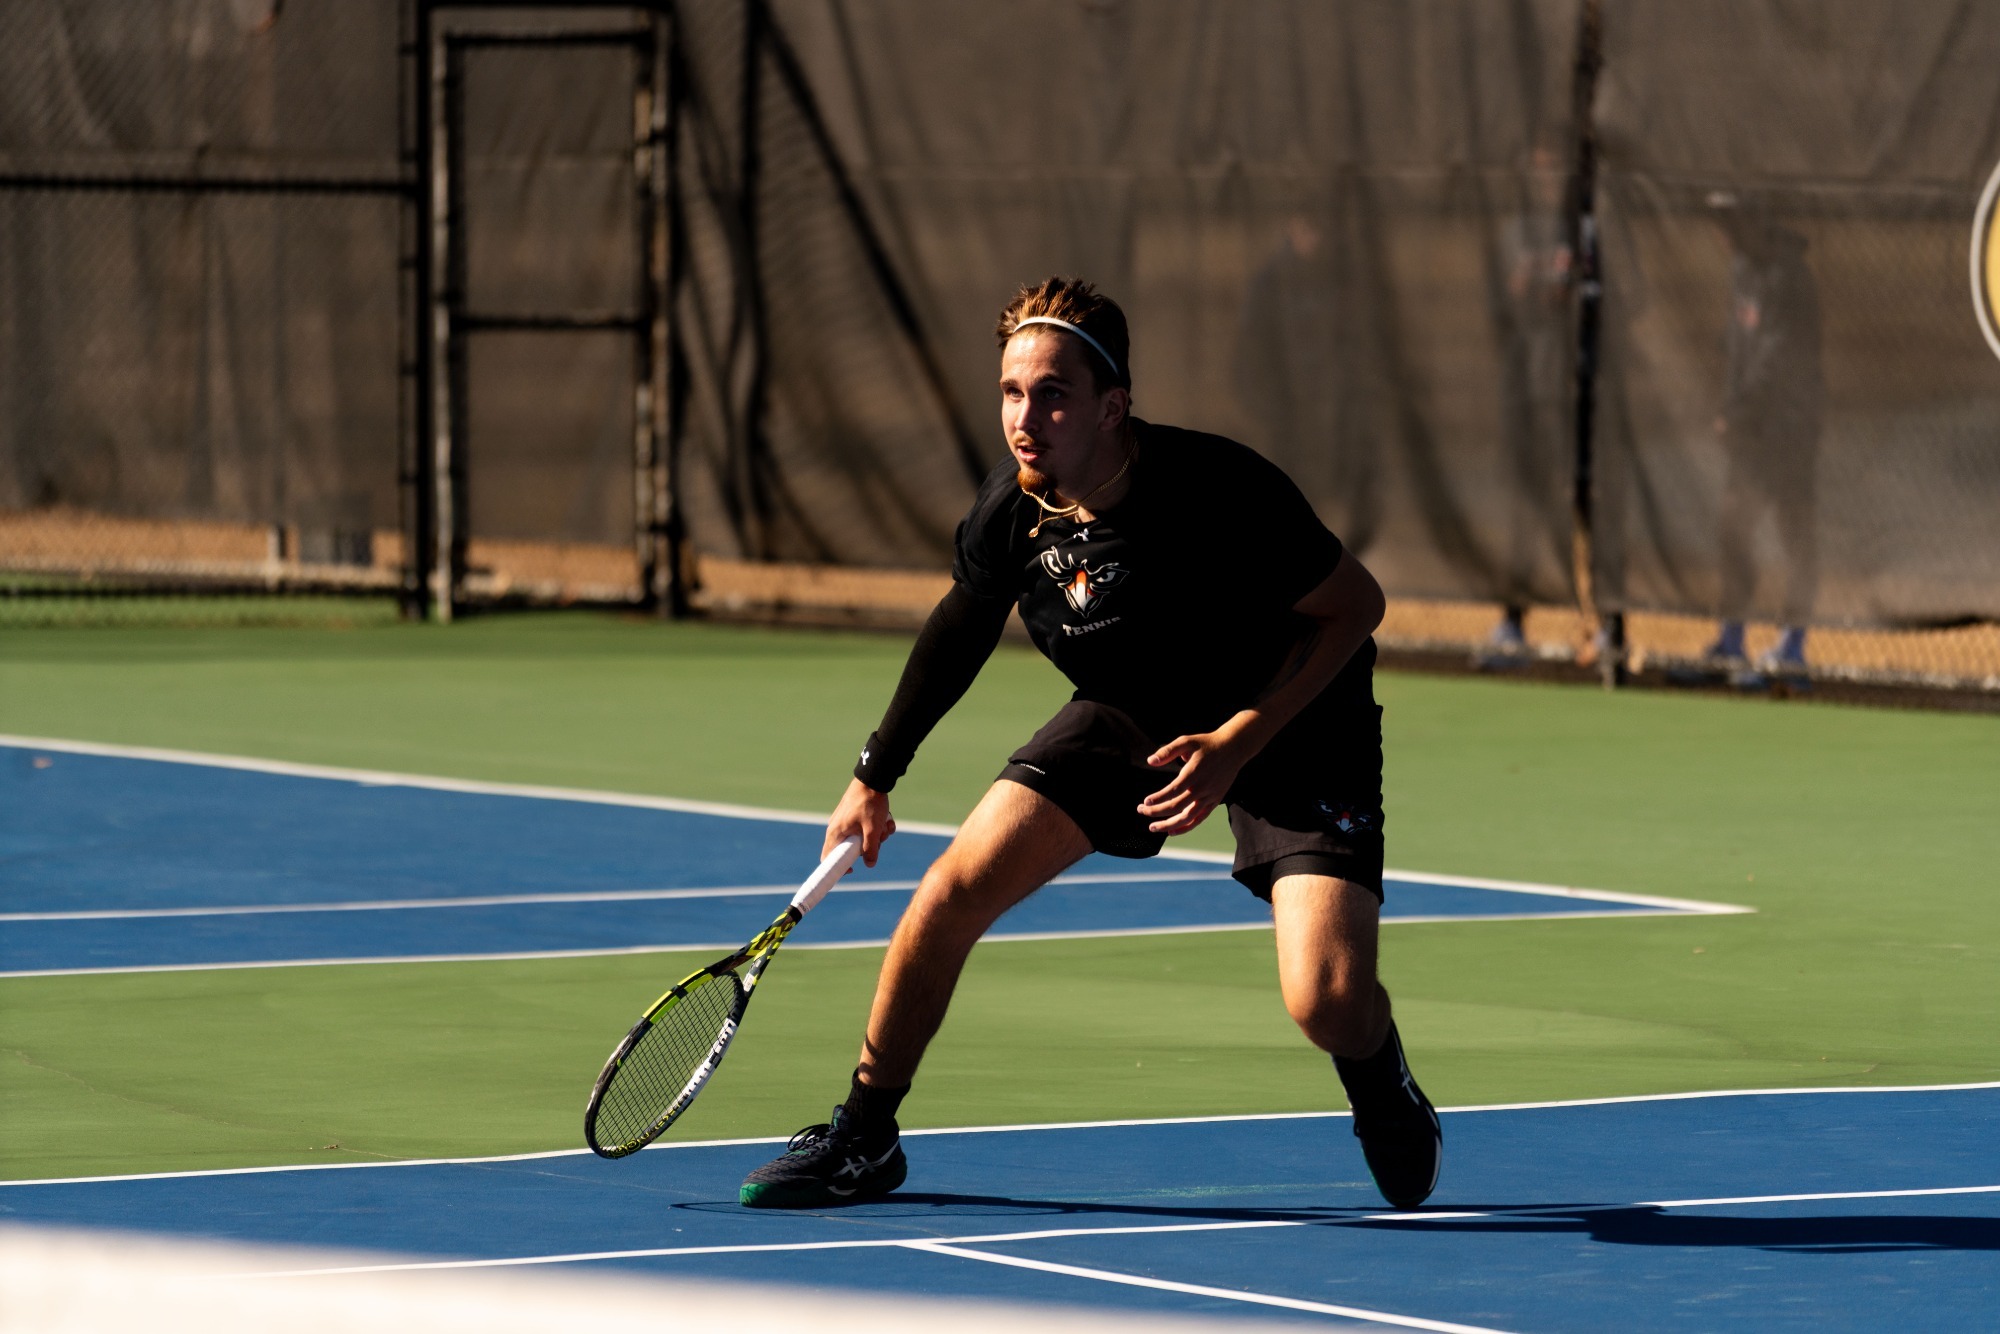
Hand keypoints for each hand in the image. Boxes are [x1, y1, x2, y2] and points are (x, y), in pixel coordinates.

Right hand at [827, 777, 894, 867]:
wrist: (873, 778)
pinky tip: (887, 820)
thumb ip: (871, 849)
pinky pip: (865, 828)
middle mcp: (838, 828)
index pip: (828, 857)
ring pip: (861, 838)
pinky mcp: (855, 815)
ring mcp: (846, 821)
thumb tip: (869, 865)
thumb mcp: (872, 829)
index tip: (853, 870)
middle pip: (851, 849)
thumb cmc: (870, 803)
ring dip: (877, 836)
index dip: (838, 868)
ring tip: (886, 826)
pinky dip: (877, 827)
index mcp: (836, 833)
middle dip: (869, 847)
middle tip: (879, 839)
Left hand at [1137, 728, 1252, 835]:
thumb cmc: (1207, 744)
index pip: (1173, 791)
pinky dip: (1186, 827)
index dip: (1159, 799)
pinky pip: (1199, 819)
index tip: (1146, 801)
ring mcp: (1210, 797)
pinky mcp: (1215, 801)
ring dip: (1169, 825)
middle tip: (1141, 810)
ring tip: (1153, 827)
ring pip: (1188, 818)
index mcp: (1194, 773)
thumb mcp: (1186, 741)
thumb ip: (1168, 751)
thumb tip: (1150, 761)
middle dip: (1156, 811)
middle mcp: (1203, 788)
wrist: (1233, 748)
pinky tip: (1172, 831)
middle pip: (1177, 807)